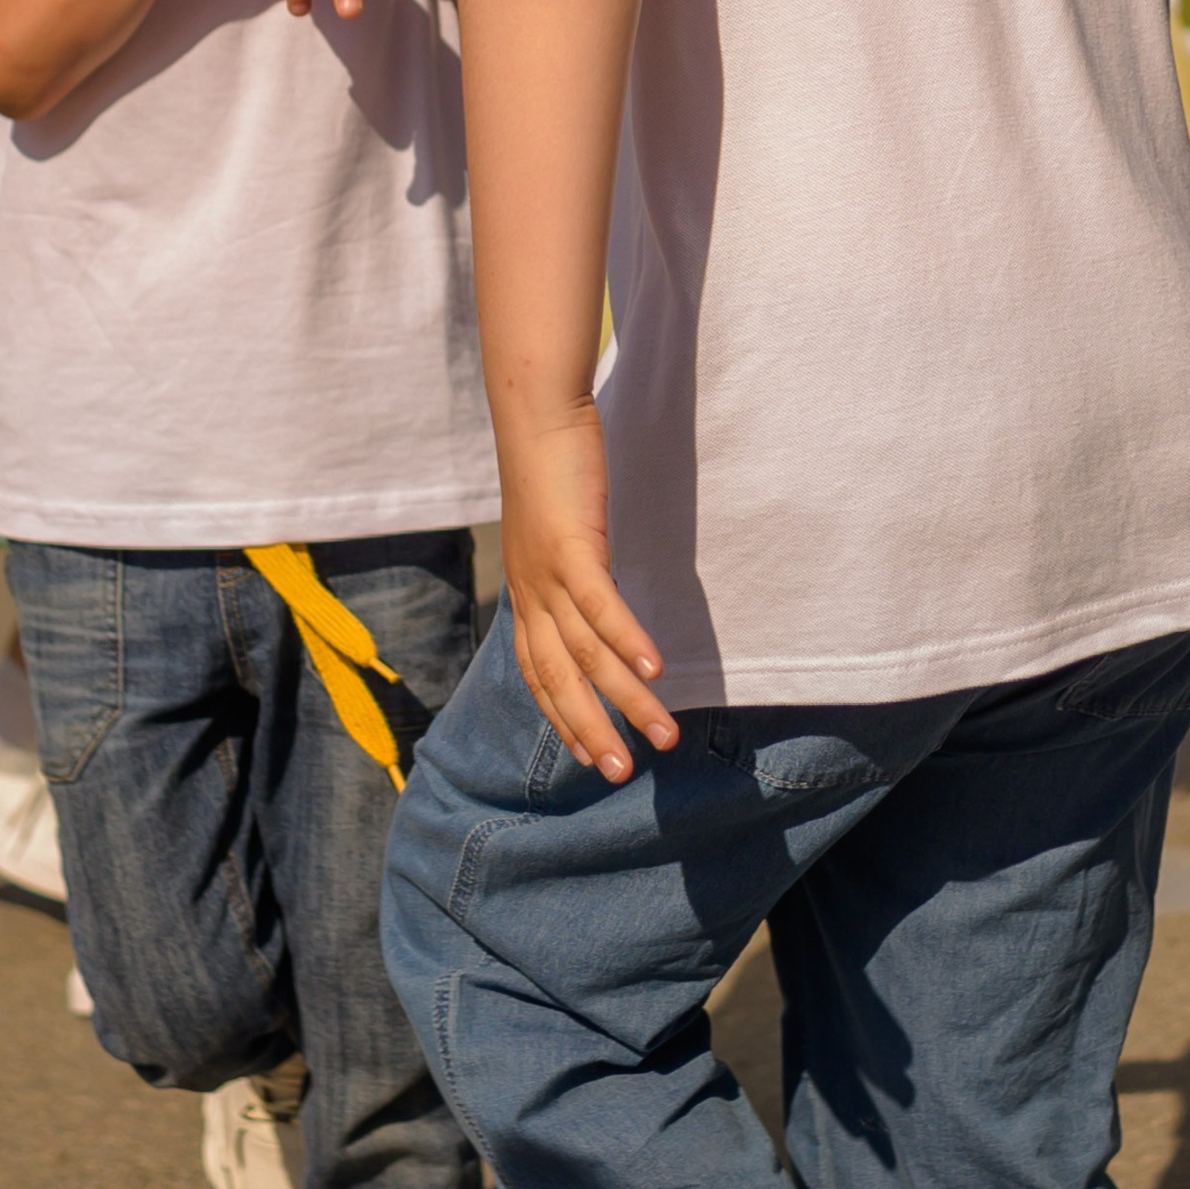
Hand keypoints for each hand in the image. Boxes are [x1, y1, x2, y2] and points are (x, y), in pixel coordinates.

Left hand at [498, 402, 677, 785]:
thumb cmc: (551, 468)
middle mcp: (530, 592)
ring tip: (663, 735)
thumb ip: (571, 567)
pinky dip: (627, 640)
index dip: (561, 718)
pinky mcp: (571, 545)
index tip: (587, 757)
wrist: (534, 414)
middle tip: (621, 773)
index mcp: (526, 593)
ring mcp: (547, 572)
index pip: (537, 673)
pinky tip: (656, 669)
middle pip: (558, 679)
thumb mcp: (556, 531)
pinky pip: (601, 605)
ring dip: (625, 699)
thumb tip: (591, 591)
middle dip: (590, 730)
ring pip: (586, 653)